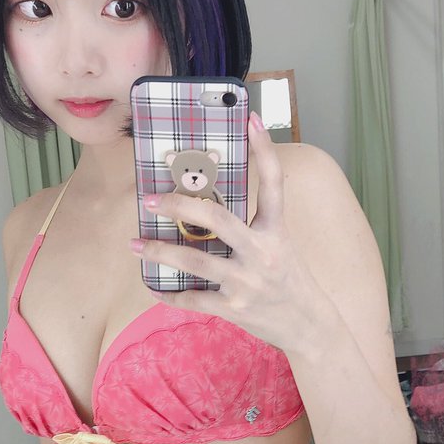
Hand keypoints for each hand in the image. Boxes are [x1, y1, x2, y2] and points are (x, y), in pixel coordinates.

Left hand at [129, 113, 328, 353]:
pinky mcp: (233, 308)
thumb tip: (209, 208)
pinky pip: (193, 298)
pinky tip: (152, 286)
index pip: (273, 183)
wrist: (308, 326)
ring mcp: (246, 282)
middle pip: (217, 219)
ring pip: (195, 261)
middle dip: (179, 206)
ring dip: (160, 252)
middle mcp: (262, 253)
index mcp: (277, 231)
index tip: (250, 118)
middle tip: (151, 199)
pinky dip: (168, 294)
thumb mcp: (282, 246)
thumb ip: (253, 226)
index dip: (264, 149)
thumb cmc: (290, 280)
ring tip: (135, 244)